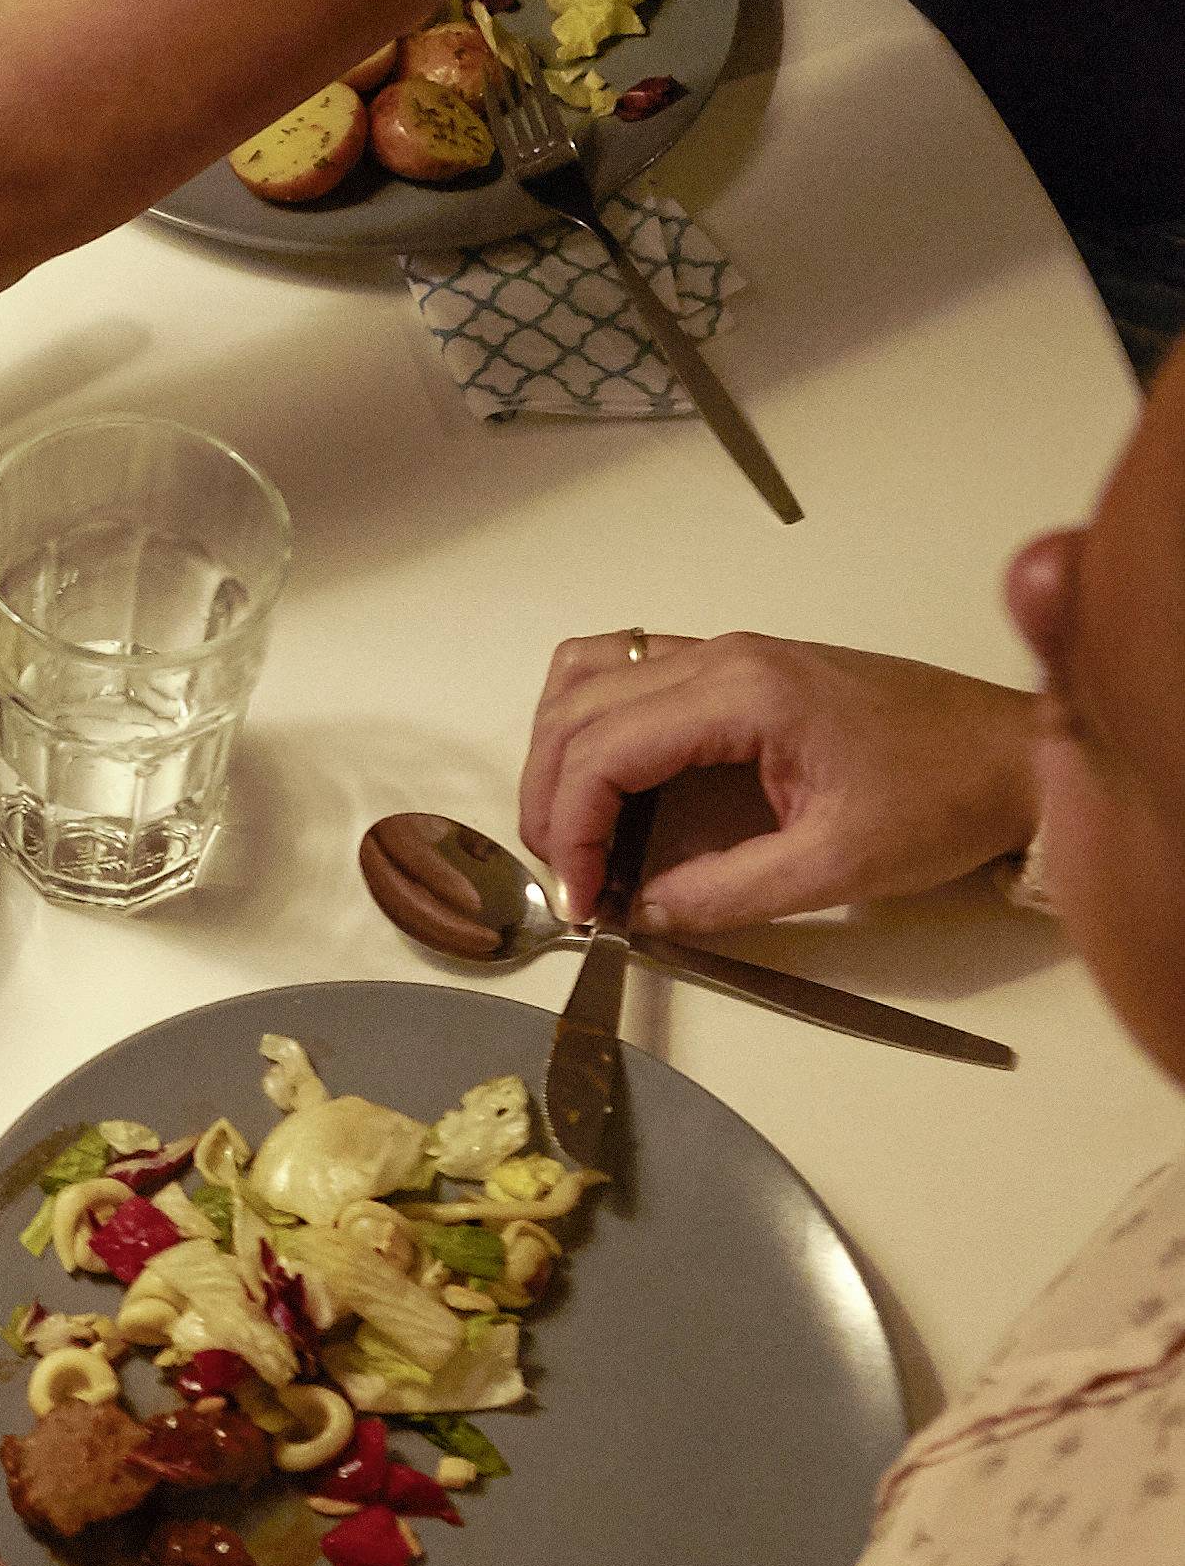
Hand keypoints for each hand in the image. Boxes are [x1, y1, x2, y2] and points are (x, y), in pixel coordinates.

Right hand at [519, 630, 1041, 932]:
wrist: (1013, 756)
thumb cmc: (943, 799)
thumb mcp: (835, 865)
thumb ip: (724, 893)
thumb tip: (640, 912)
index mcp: (745, 692)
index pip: (603, 749)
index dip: (570, 831)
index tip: (581, 902)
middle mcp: (724, 655)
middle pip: (577, 711)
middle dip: (553, 802)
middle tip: (570, 881)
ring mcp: (729, 653)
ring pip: (587, 678)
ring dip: (560, 755)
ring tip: (576, 834)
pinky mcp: (740, 668)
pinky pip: (626, 670)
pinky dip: (590, 722)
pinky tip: (604, 782)